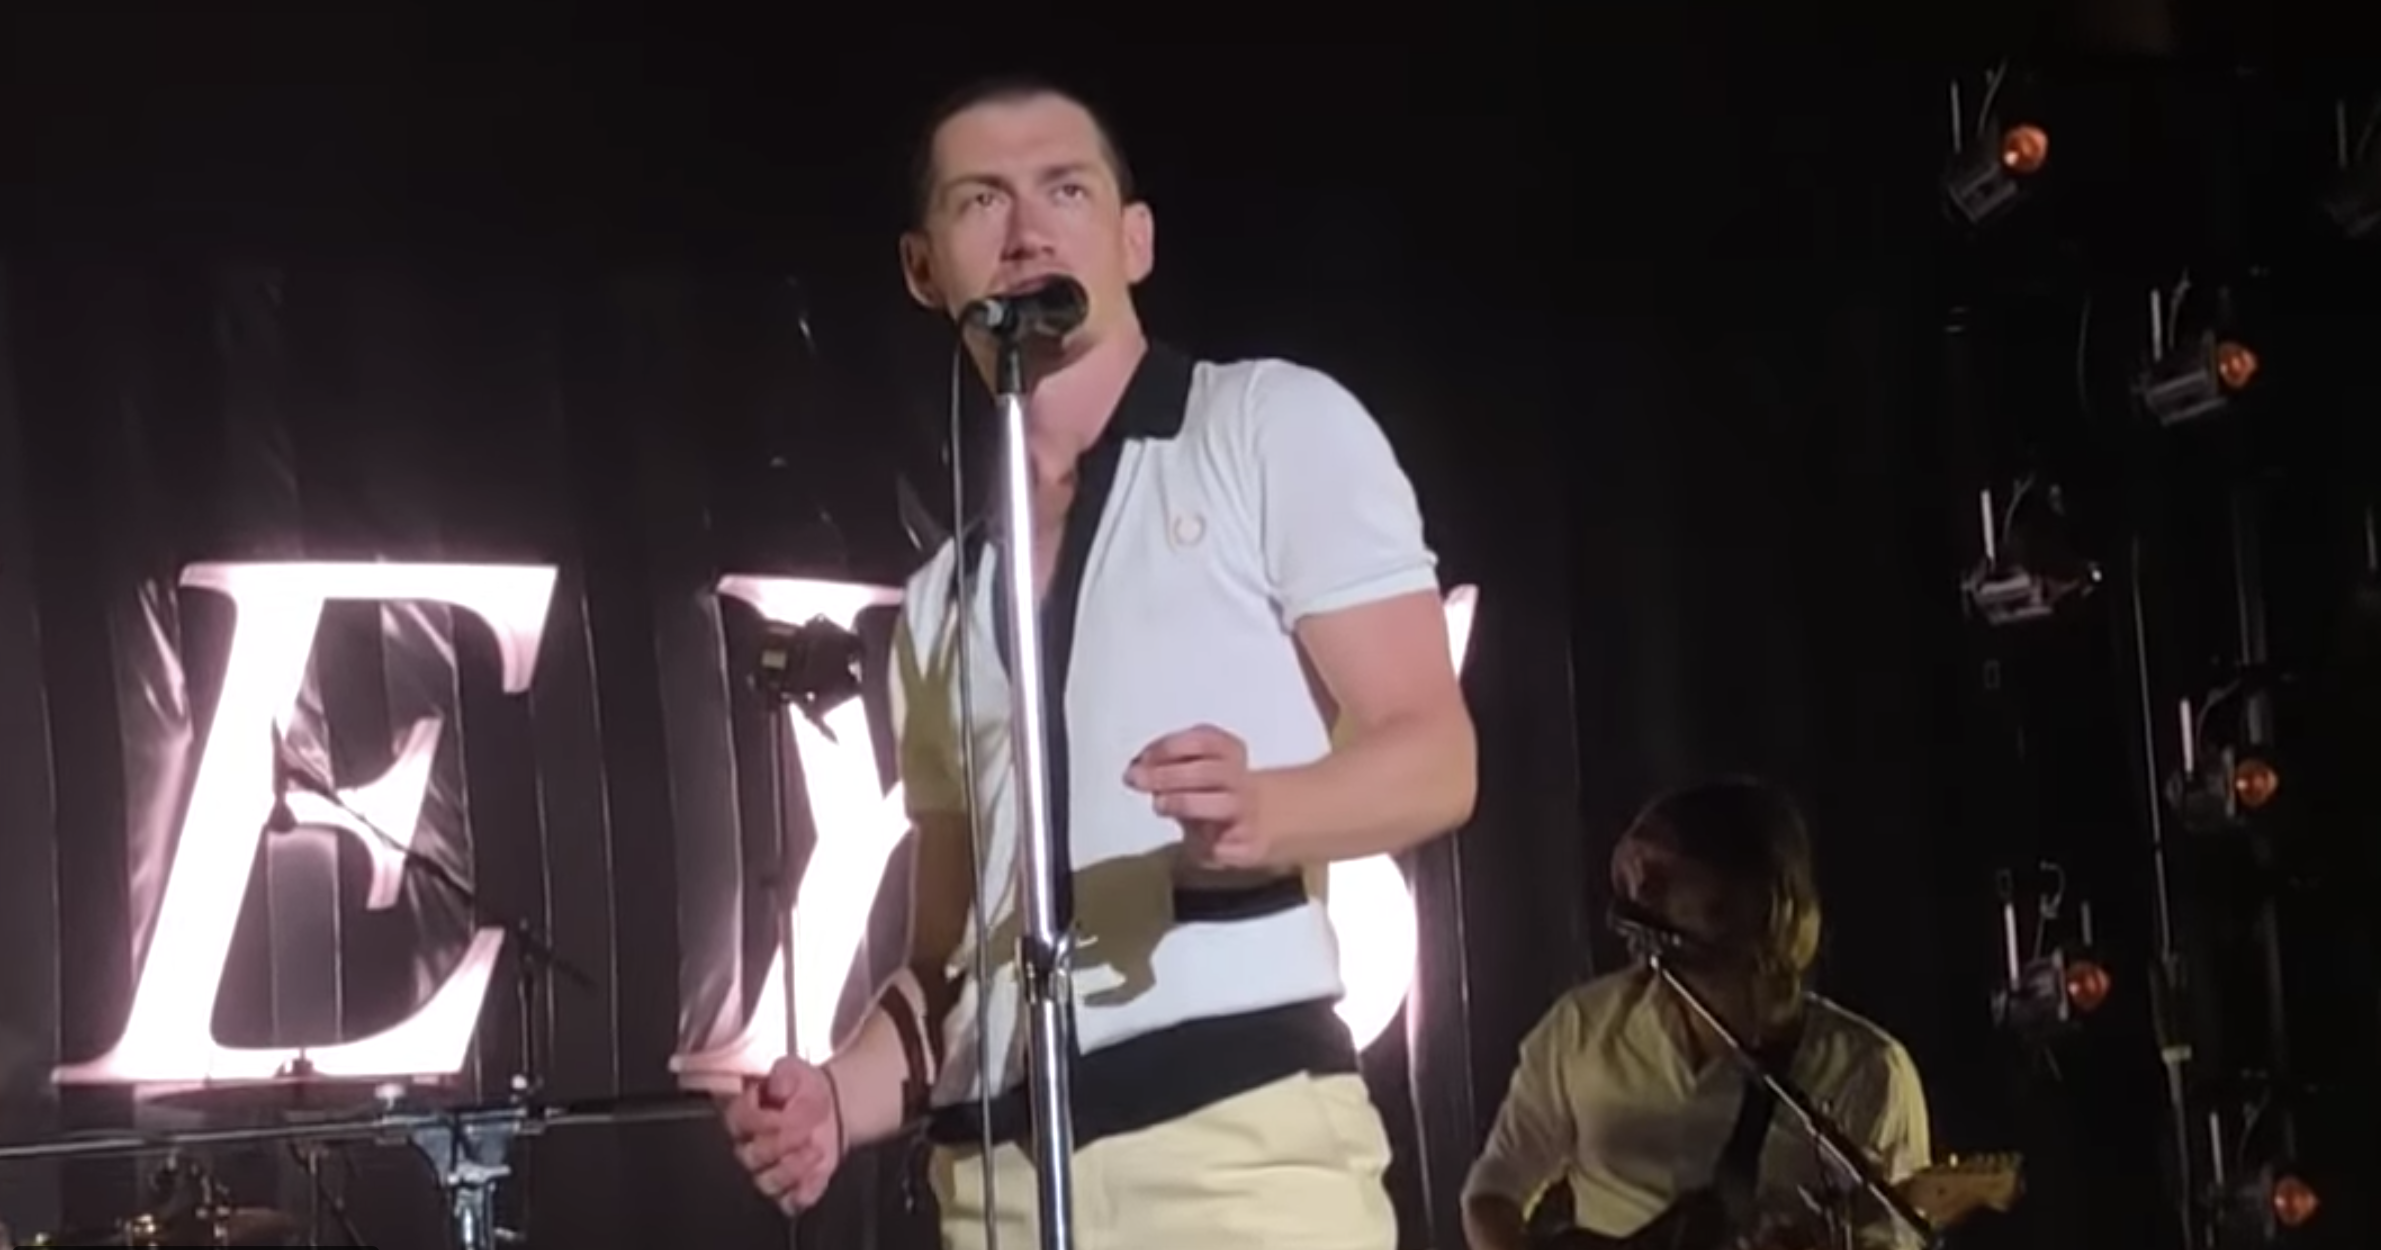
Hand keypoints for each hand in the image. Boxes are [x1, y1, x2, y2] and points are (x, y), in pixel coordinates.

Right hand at [721, 1057, 845, 1214]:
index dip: (761, 1119)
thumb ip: (781, 1074)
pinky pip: (790, 1201)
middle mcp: (750, 1146)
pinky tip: (817, 1171)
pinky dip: (805, 1189)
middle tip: (806, 1128)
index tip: (783, 1111)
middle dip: (783, 1142)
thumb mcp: (792, 1070)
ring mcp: (767, 1170)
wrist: (830, 1105)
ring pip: (767, 1182)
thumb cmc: (804, 1089)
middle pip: (752, 1156)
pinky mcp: (789, 1188)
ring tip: (815, 1149)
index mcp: (743, 1116)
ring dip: (794, 1168)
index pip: (738, 1122)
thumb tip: (776, 1084)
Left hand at [1125, 723, 1275, 869]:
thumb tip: (1136, 769)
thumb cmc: (1211, 792)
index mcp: (1230, 751)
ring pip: (1221, 804)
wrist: (1255, 823)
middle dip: (1167, 775)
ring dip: (1184, 803)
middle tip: (1137, 780)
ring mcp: (1247, 813)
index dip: (1168, 747)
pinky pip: (1223, 843)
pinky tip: (1191, 841)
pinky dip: (1203, 842)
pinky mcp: (1248, 845)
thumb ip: (1165, 765)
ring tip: (1160, 805)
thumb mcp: (1190, 770)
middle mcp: (1241, 779)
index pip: (1203, 740)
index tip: (1141, 760)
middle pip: (1208, 771)